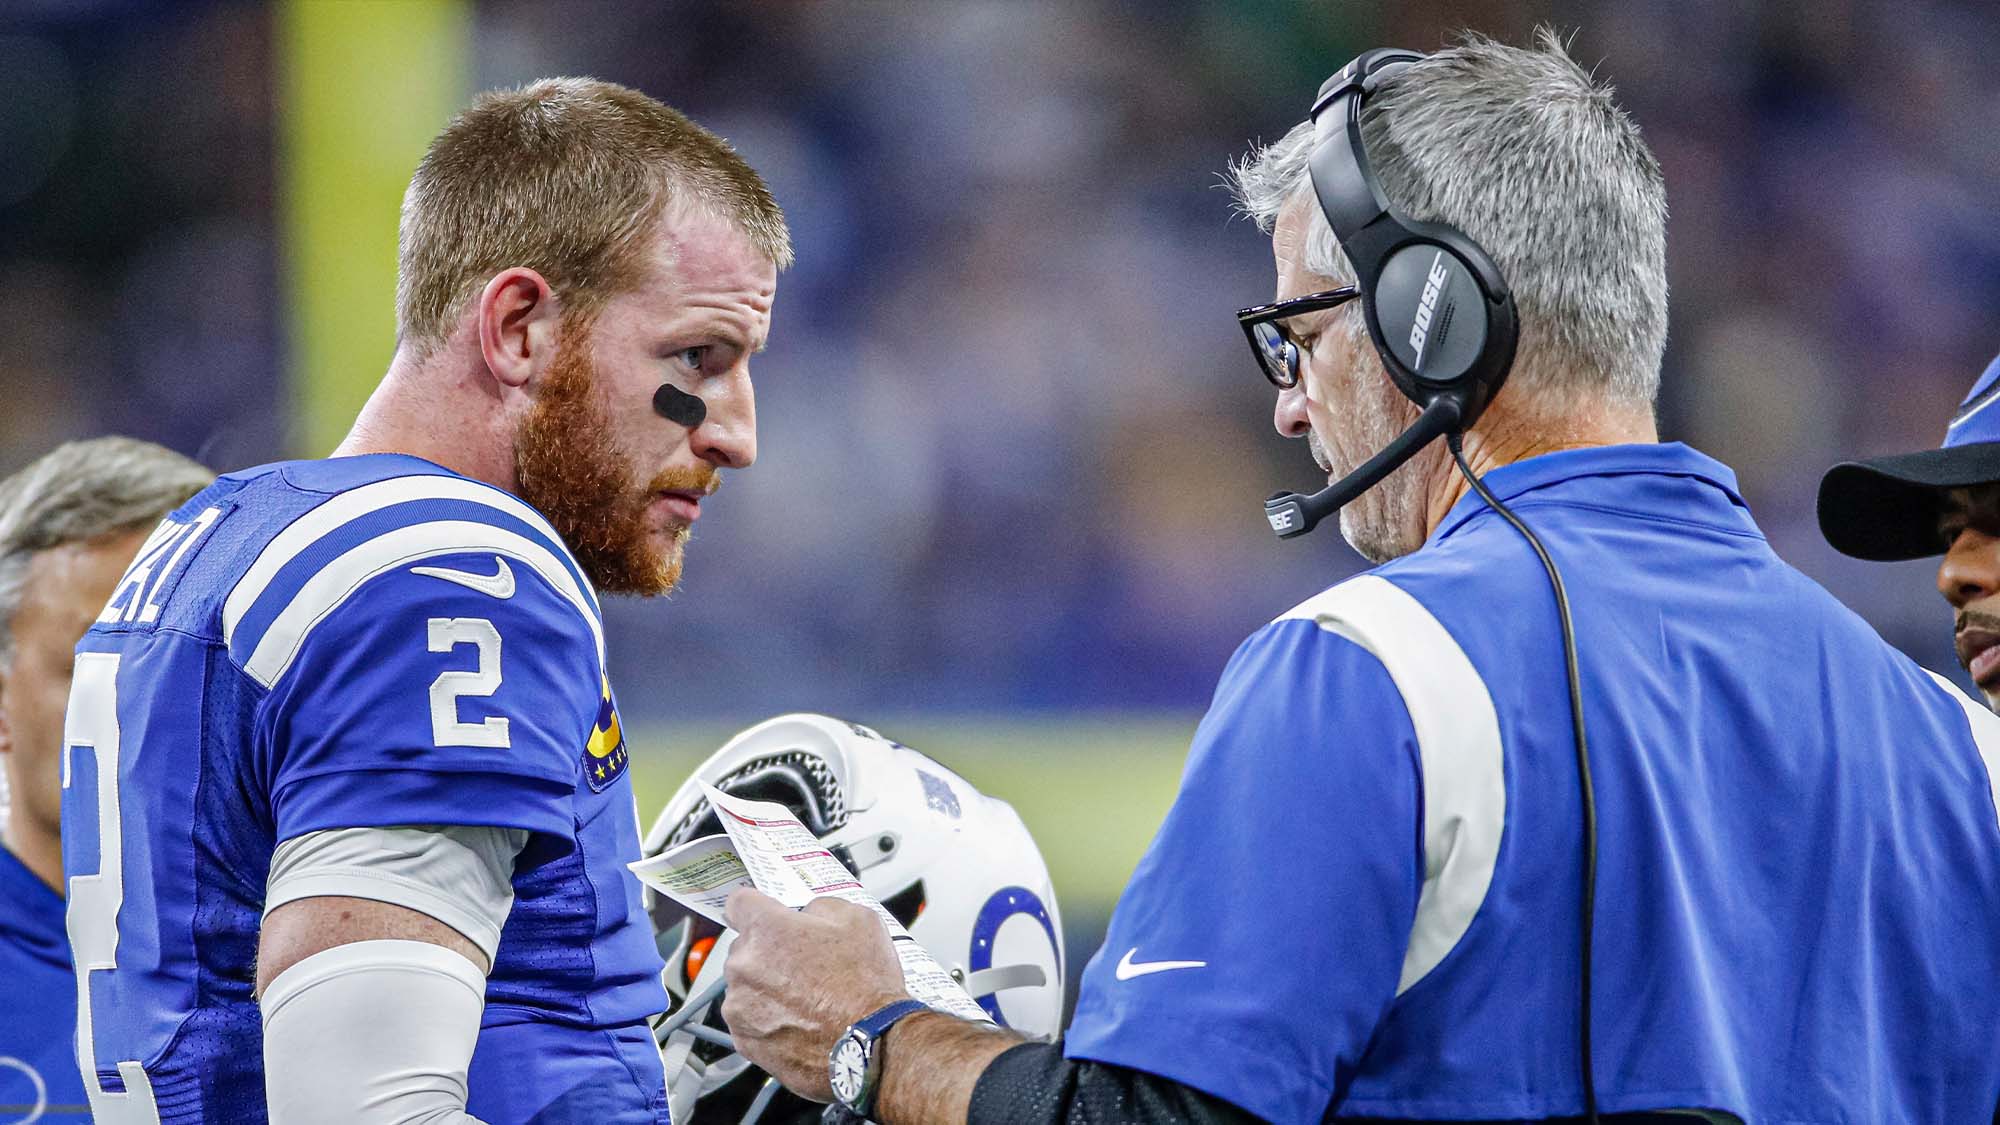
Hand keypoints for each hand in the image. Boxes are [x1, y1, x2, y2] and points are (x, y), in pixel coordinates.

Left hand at [721, 889, 913, 1101]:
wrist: (871, 1045)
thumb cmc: (865, 986)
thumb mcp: (858, 919)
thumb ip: (820, 906)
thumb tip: (808, 915)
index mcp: (766, 929)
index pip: (739, 903)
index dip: (755, 906)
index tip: (763, 914)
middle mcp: (743, 965)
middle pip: (745, 948)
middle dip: (769, 952)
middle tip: (804, 966)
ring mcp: (739, 1006)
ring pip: (746, 986)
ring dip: (767, 988)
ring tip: (806, 999)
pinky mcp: (744, 1039)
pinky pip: (749, 1020)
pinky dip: (768, 1020)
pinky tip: (800, 1021)